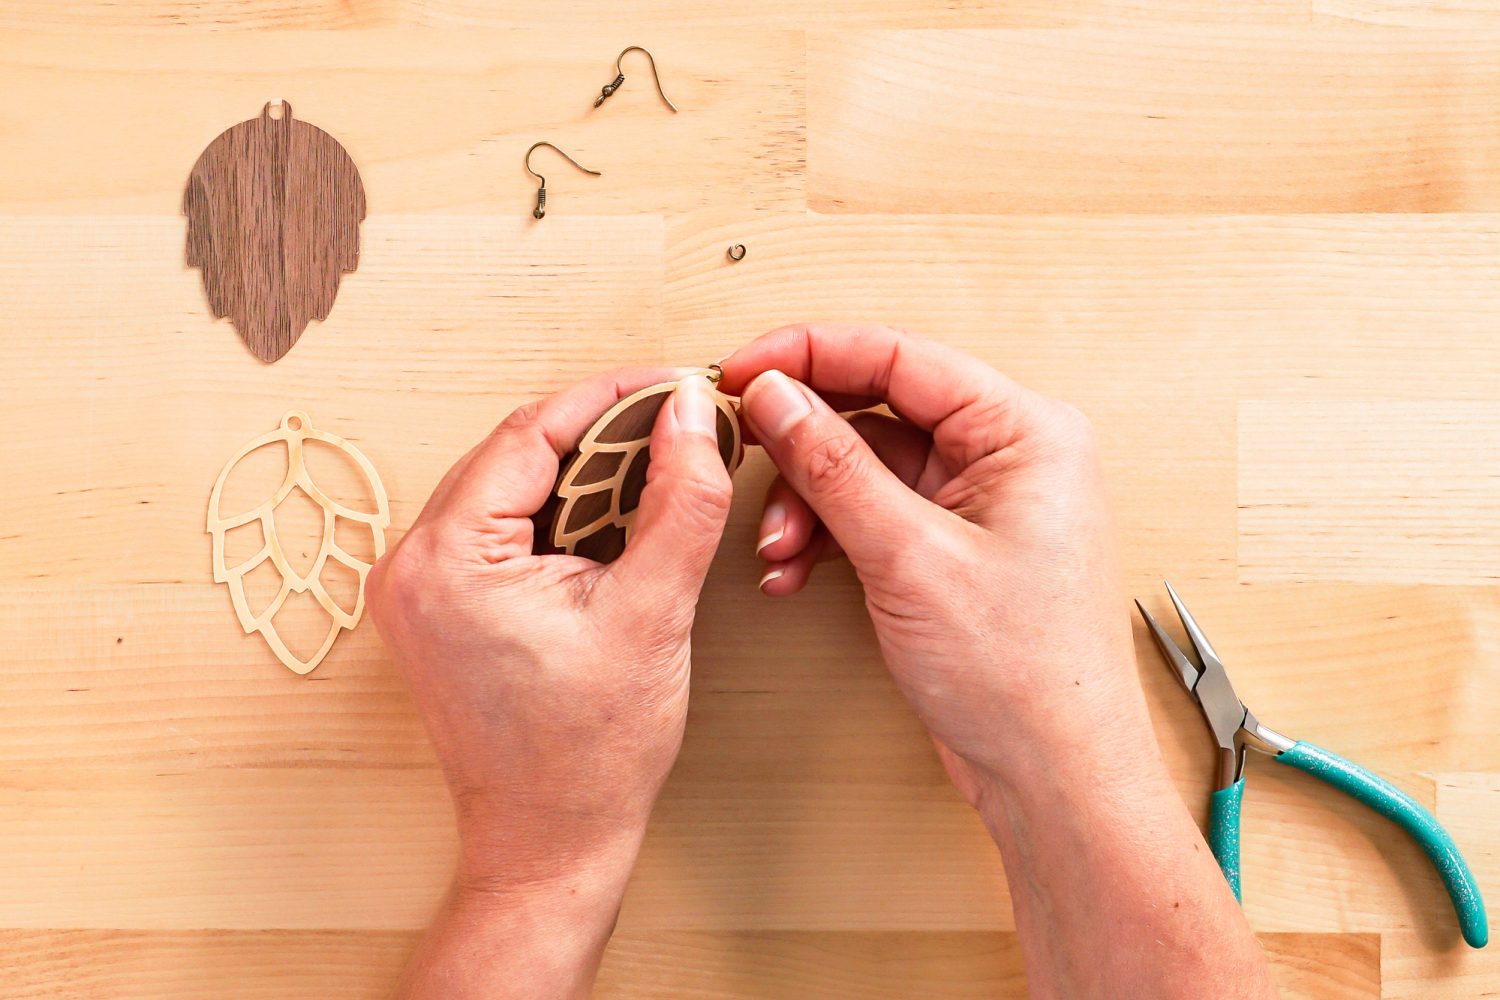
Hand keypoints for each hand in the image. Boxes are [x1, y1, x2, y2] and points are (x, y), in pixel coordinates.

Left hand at [365, 367, 732, 998]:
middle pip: (514, 451)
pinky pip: (495, 525)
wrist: (549, 843)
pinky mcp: (433, 607)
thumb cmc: (590, 753)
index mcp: (448, 558)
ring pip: (506, 484)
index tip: (675, 384)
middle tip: (677, 421)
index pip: (532, 430)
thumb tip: (691, 416)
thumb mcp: (652, 614)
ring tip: (655, 465)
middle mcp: (410, 564)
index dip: (613, 396)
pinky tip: (609, 515)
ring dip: (578, 469)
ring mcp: (413, 588)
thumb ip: (679, 502)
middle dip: (599, 430)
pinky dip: (553, 510)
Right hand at [720, 324, 1141, 797]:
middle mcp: (1007, 457)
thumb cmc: (1023, 674)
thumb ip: (834, 465)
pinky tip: (794, 570)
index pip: (901, 357)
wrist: (1053, 775)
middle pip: (877, 410)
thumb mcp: (910, 556)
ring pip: (864, 467)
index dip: (810, 355)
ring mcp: (978, 505)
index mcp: (1025, 432)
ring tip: (778, 549)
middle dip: (803, 445)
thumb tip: (777, 396)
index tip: (741, 370)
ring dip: (807, 502)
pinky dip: (827, 536)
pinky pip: (872, 514)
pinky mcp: (951, 548)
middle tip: (743, 452)